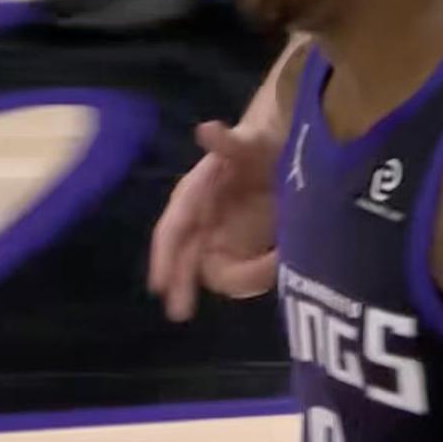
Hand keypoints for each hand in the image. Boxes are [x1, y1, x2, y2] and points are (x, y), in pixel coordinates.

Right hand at [148, 120, 280, 320]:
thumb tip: (207, 129)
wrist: (284, 149)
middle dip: (181, 284)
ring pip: (216, 268)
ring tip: (264, 270)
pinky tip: (274, 266)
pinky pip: (241, 268)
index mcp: (195, 194)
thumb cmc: (260, 143)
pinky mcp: (243, 246)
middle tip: (180, 312)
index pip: (172, 230)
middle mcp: (202, 219)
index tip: (158, 285)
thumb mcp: (249, 140)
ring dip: (235, 277)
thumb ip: (228, 141)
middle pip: (186, 258)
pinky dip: (254, 273)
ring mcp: (221, 235)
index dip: (164, 257)